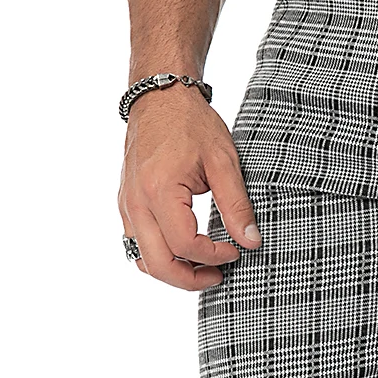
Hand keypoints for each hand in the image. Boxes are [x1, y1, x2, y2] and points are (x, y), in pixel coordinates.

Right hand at [117, 87, 259, 289]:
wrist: (160, 97)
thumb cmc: (192, 124)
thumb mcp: (224, 161)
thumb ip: (237, 205)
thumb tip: (251, 242)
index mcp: (160, 190)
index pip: (186, 245)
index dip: (214, 257)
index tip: (236, 250)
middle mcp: (136, 202)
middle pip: (158, 264)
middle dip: (191, 280)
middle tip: (220, 275)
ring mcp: (127, 205)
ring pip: (143, 260)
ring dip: (174, 273)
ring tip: (204, 267)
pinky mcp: (127, 204)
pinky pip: (137, 245)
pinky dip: (160, 258)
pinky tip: (185, 253)